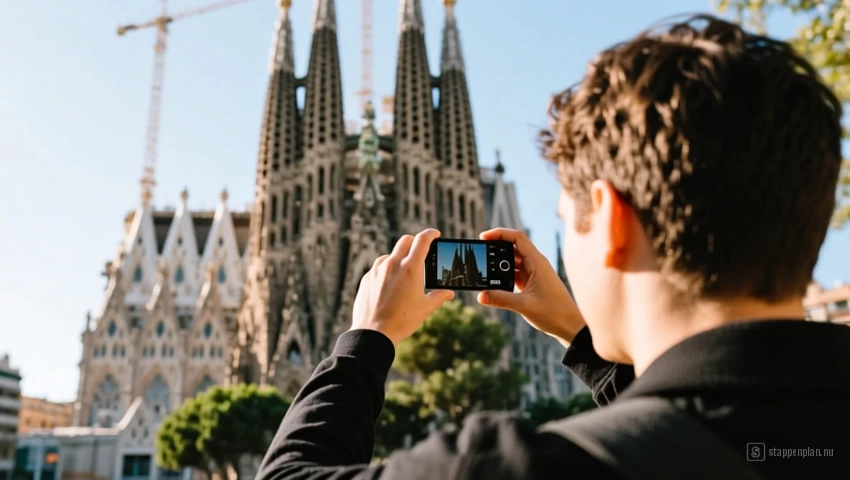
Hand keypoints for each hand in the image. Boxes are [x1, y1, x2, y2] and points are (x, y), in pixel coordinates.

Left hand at [351, 229, 454, 345]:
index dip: (431, 234)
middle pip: (405, 241)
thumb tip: (449, 293)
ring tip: (405, 272)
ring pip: (390, 254)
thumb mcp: (425, 308)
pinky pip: (379, 267)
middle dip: (415, 242)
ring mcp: (377, 270)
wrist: (374, 332)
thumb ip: (439, 297)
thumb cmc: (402, 321)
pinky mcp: (367, 278)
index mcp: (411, 269)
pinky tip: (390, 283)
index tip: (435, 234)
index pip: (422, 240)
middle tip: (421, 251)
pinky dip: (387, 269)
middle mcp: (393, 264)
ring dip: (399, 257)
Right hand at [477, 228, 584, 344]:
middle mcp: (536, 264)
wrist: (570, 326)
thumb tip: (480, 296)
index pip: (517, 238)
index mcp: (537, 262)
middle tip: (480, 254)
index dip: (500, 233)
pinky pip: (515, 274)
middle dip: (496, 248)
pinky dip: (503, 276)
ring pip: (513, 262)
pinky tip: (494, 283)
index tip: (483, 237)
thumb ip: (501, 299)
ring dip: (499, 264)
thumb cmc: (554, 313)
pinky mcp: (532, 284)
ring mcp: (534, 274)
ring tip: (484, 269)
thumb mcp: (524, 305)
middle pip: (513, 247)